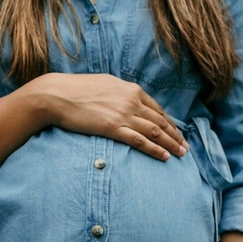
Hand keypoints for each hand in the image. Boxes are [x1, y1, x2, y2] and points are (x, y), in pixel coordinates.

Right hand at [30, 73, 188, 160]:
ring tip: (180, 154)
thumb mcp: (105, 84)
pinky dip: (154, 149)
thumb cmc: (77, 90)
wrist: (57, 95)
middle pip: (160, 121)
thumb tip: (127, 99)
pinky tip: (164, 156)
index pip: (157, 109)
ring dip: (170, 144)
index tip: (177, 133)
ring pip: (154, 131)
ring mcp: (123, 114)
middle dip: (175, 136)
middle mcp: (131, 100)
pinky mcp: (113, 127)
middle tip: (185, 147)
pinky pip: (139, 140)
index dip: (170, 123)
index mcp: (131, 90)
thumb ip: (120, 93)